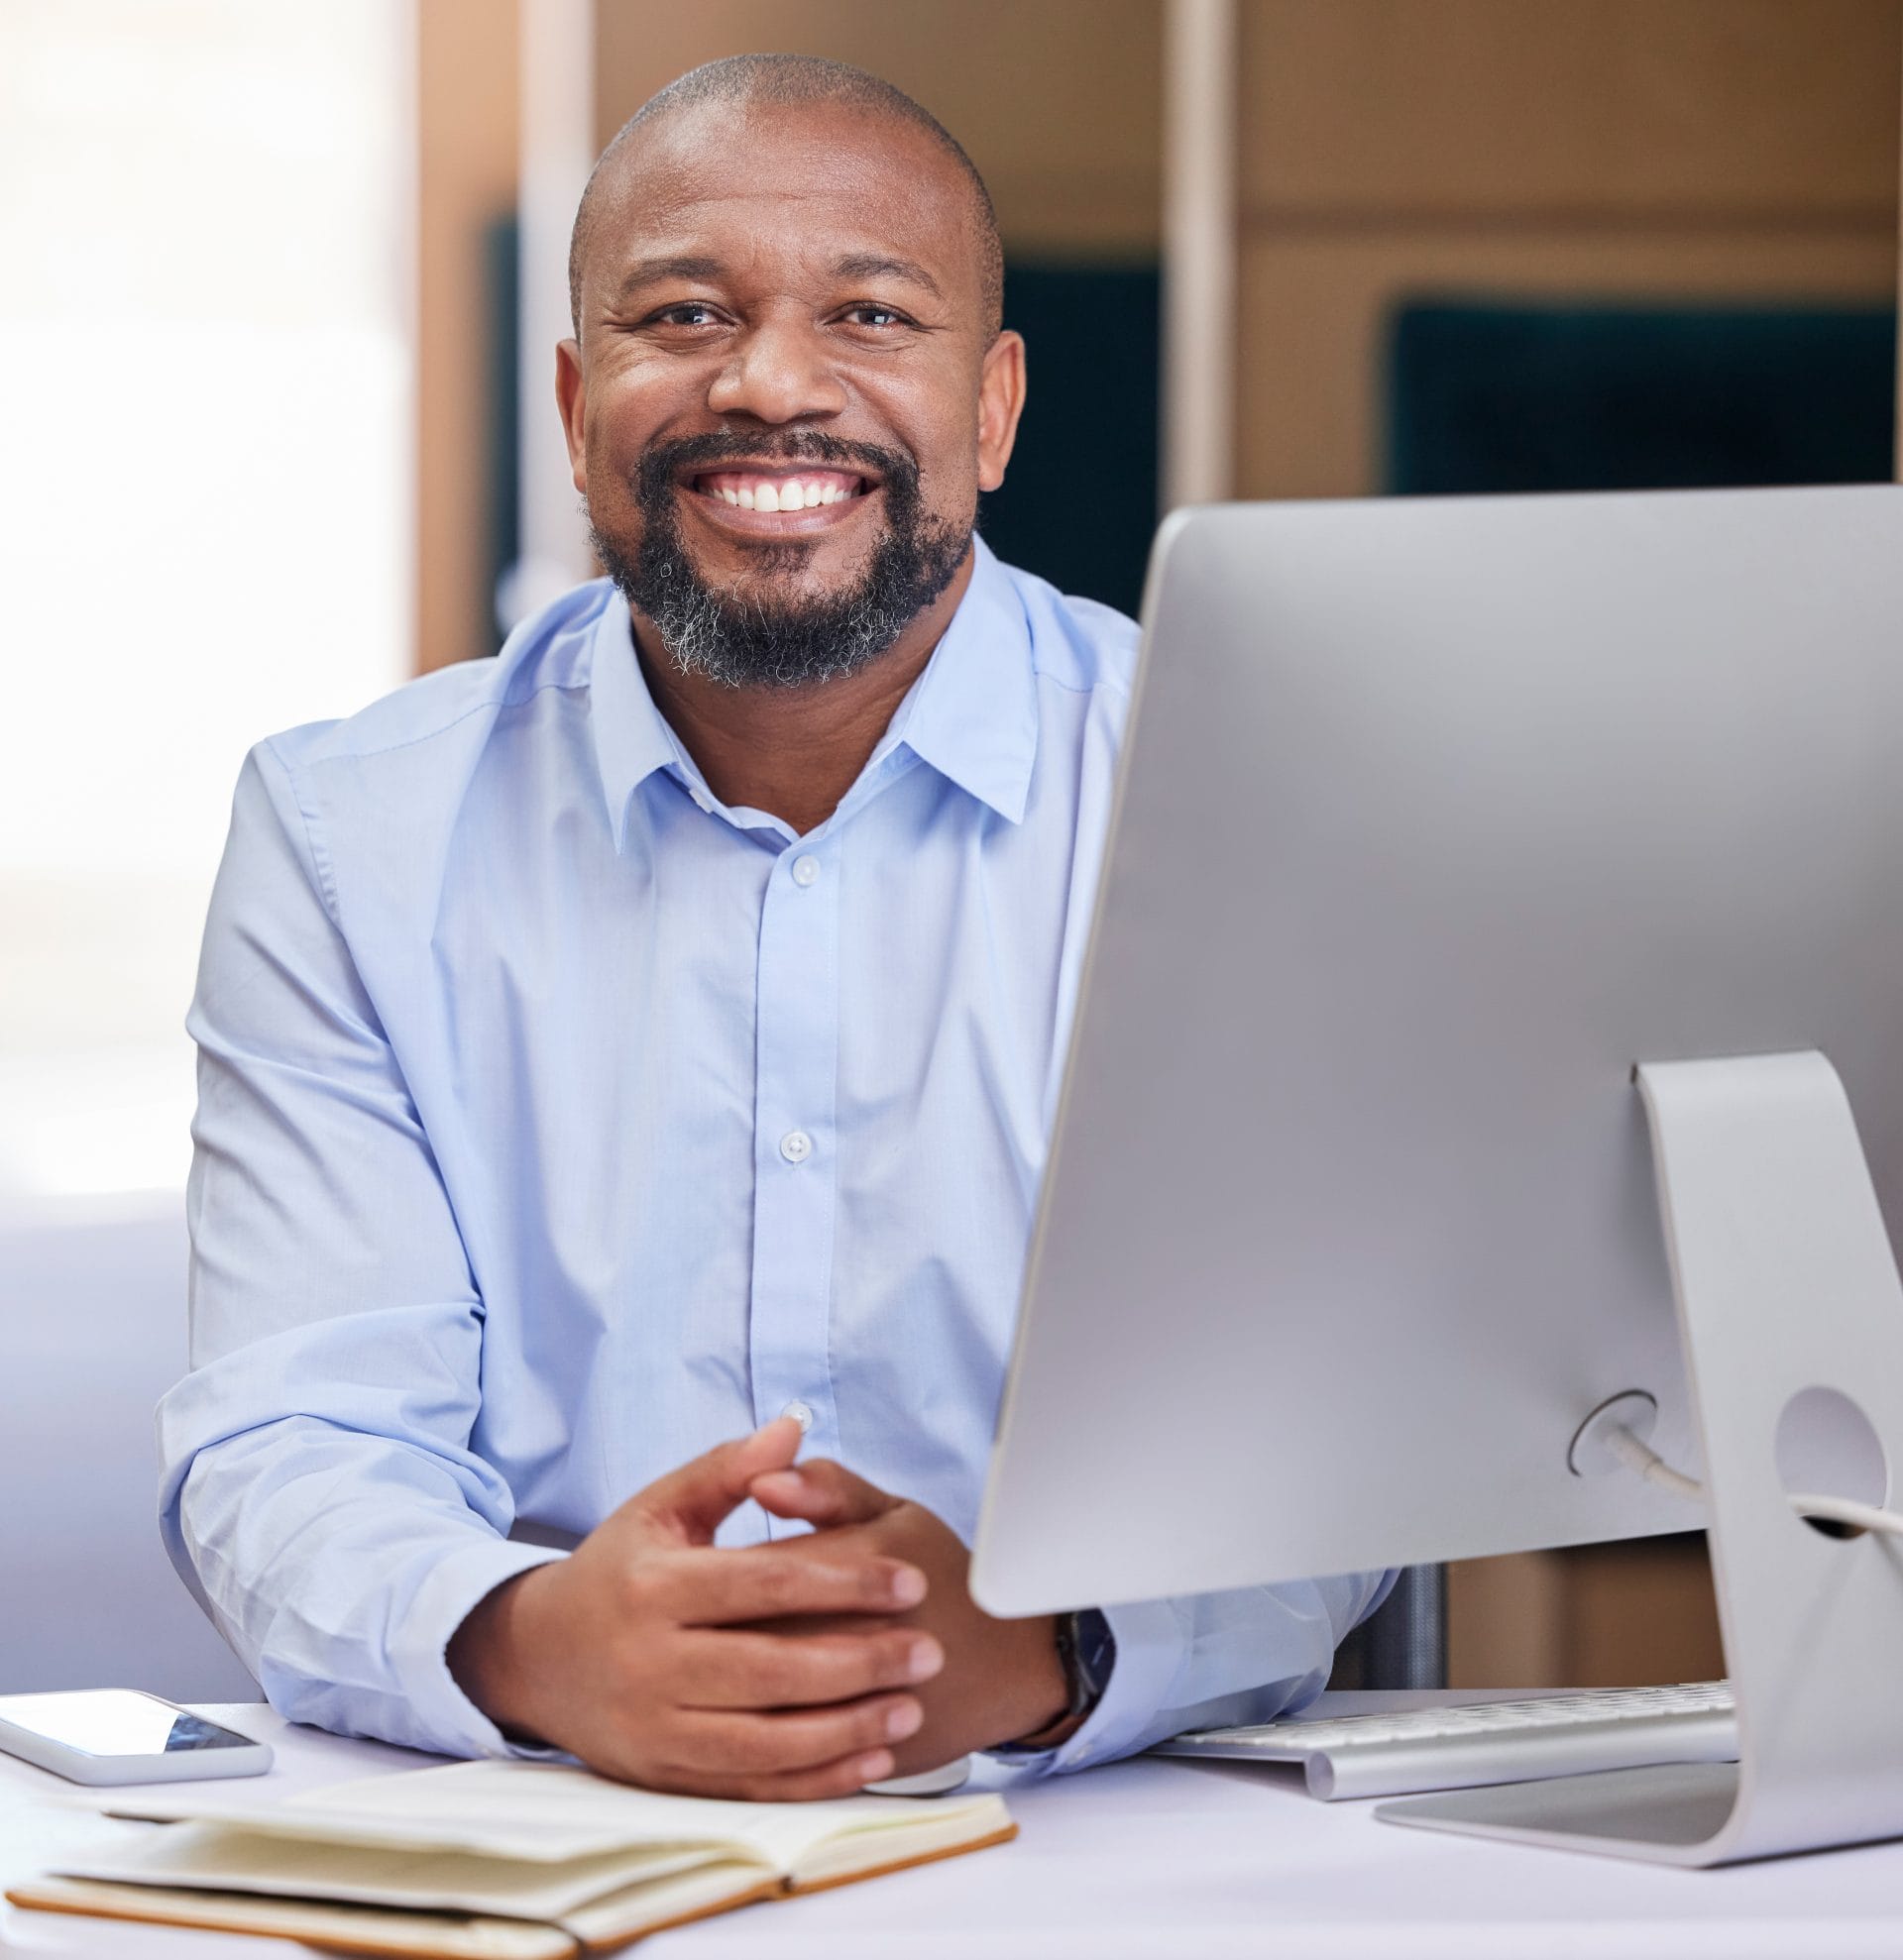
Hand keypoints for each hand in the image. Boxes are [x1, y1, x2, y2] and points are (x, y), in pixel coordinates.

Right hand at [447, 1418, 945, 1797]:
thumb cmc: (617, 1571)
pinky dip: (812, 1780)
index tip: (911, 1583)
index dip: (845, 1582)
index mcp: (655, 1587)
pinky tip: (868, 1760)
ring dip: (847, 1729)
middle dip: (861, 1663)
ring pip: (765, 1740)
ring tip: (911, 1708)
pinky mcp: (662, 1776)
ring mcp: (654, 1727)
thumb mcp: (660, 1507)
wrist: (536, 1657)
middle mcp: (650, 1662)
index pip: (766, 1584)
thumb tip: (792, 1426)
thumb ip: (728, 1467)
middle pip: (773, 1669)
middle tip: (930, 1652)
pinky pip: (748, 1786)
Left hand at [746, 1459, 1069, 1774]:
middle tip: (721, 1619)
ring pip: (753, 1698)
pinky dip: (758, 1730)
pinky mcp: (850, 1757)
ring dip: (734, 1681)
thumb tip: (764, 1482)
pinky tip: (763, 1707)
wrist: (1009, 1663)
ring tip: (741, 1659)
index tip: (721, 1571)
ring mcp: (853, 1707)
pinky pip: (779, 1753)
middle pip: (742, 1636)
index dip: (720, 1572)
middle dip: (719, 1626)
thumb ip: (824, 1487)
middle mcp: (850, 1641)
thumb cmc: (942, 1575)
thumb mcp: (892, 1512)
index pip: (749, 1571)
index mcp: (855, 1568)